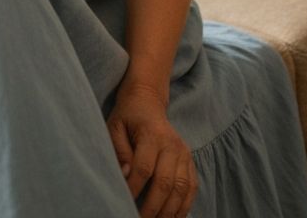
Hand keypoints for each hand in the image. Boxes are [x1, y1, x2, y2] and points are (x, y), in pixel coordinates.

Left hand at [106, 82, 196, 217]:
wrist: (147, 101)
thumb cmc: (128, 116)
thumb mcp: (115, 127)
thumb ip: (119, 151)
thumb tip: (125, 174)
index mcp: (151, 134)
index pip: (144, 168)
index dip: (134, 188)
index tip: (124, 202)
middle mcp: (172, 144)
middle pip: (165, 182)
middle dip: (153, 207)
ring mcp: (184, 153)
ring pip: (181, 188)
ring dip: (170, 211)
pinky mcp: (190, 160)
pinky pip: (192, 187)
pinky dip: (184, 206)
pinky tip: (174, 217)